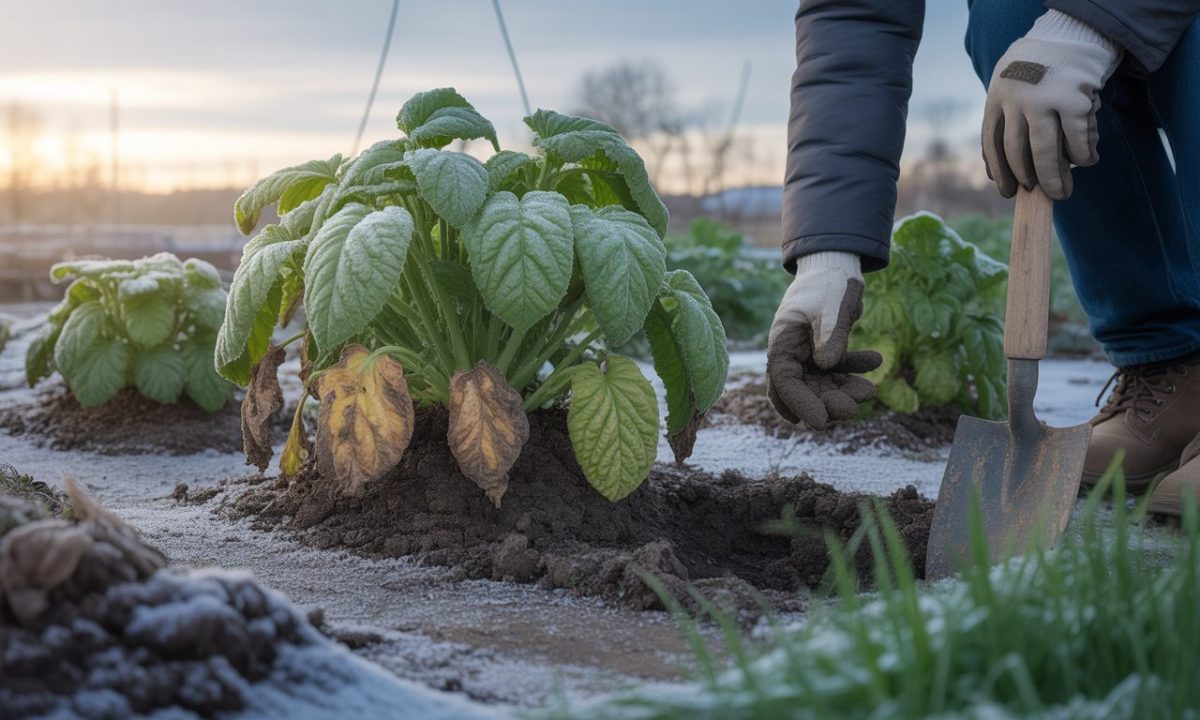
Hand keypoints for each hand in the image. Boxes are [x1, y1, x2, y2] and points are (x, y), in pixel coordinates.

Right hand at [766, 252, 881, 429]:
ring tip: (871, 390)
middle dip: (828, 402)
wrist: (837, 263)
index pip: (785, 382)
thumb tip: (826, 366)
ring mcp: (808, 354)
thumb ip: (830, 336)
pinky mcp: (825, 351)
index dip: (800, 404)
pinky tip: (876, 360)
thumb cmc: (828, 282)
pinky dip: (854, 370)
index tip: (821, 422)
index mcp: (782, 343)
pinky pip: (838, 370)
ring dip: (844, 391)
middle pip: (804, 390)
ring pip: (822, 385)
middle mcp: (791, 353)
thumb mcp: (830, 307)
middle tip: (855, 409)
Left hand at [982, 9, 1120, 199]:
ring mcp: (1044, 99)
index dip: (999, 171)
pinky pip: (1076, 137)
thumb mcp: (1008, 90)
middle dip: (1028, 179)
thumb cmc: (1034, 72)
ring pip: (1046, 150)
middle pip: (1017, 152)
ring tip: (1061, 192)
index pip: (992, 143)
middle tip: (1039, 195)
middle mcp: (1016, 101)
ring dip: (1054, 176)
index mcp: (995, 99)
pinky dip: (1081, 154)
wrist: (1066, 37)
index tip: (1007, 192)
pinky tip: (1086, 161)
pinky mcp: (1073, 98)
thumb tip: (993, 173)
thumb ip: (1002, 124)